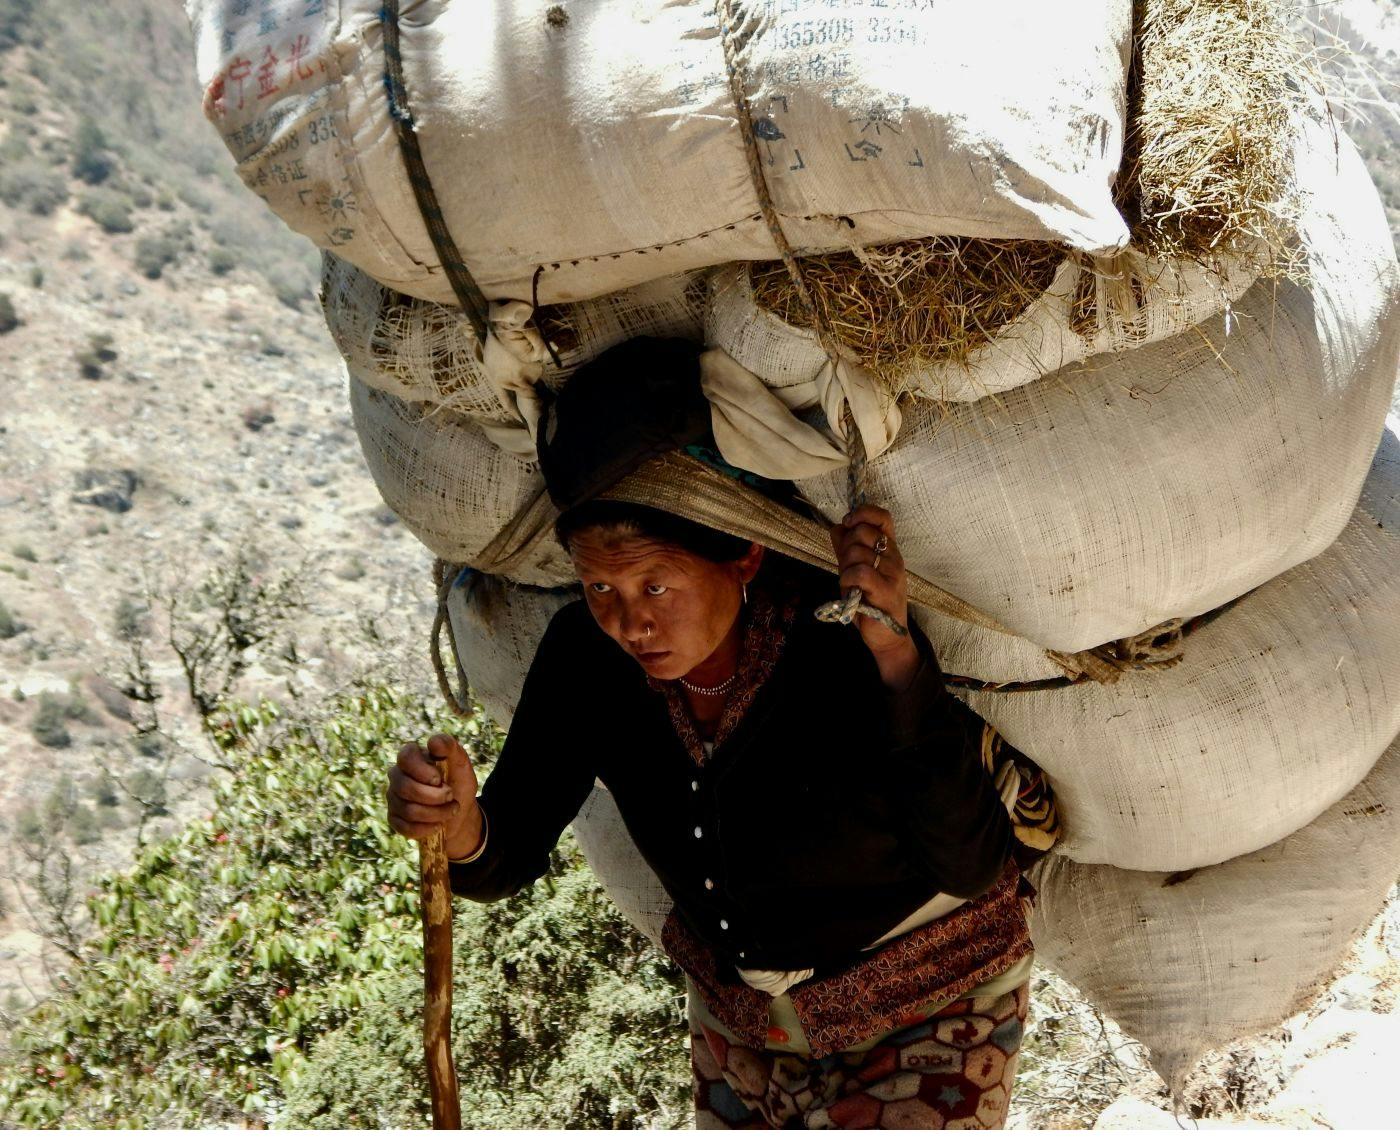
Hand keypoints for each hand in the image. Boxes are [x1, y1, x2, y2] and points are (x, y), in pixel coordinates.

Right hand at [387, 734, 483, 859]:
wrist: (460, 812)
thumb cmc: (458, 782)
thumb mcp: (461, 763)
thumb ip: (450, 747)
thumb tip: (433, 741)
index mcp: (411, 757)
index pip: (405, 757)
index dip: (421, 770)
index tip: (439, 779)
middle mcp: (397, 776)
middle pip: (406, 788)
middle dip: (434, 796)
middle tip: (451, 796)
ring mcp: (393, 798)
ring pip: (409, 810)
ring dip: (436, 813)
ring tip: (451, 810)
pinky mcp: (394, 819)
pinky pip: (406, 827)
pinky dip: (428, 828)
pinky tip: (439, 825)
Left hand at [830, 505, 920, 689]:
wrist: (886, 636)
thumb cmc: (871, 601)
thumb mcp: (856, 570)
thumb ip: (847, 549)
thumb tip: (837, 527)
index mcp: (889, 549)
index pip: (882, 517)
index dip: (863, 513)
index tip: (848, 523)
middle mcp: (894, 557)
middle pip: (862, 532)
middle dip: (845, 548)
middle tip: (847, 567)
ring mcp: (892, 574)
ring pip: (858, 553)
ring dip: (845, 569)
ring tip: (851, 585)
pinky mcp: (887, 591)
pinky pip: (860, 573)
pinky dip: (848, 581)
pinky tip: (851, 592)